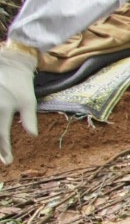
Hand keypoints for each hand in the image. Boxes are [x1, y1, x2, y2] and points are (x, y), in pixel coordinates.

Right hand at [0, 44, 38, 164]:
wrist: (9, 61)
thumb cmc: (20, 82)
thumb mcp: (28, 100)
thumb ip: (29, 119)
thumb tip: (33, 135)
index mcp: (2, 109)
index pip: (1, 135)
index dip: (4, 150)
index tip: (8, 161)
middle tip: (2, 158)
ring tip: (0, 150)